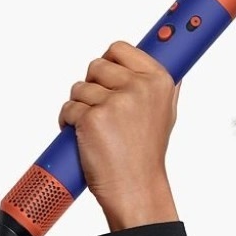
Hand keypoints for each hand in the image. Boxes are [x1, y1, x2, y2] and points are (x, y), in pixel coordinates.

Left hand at [59, 41, 180, 231]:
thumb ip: (161, 85)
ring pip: (79, 88)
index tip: (111, 66)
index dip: (111, 61)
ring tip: (99, 128)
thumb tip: (167, 58)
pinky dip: (70, 123)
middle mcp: (140, 87)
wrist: (137, 187)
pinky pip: (68, 108)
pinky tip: (87, 137)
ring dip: (81, 107)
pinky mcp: (93, 117)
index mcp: (159, 81)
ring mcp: (117, 101)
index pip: (120, 48)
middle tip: (106, 110)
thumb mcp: (166, 114)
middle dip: (94, 86)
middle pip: (96, 65)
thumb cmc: (147, 154)